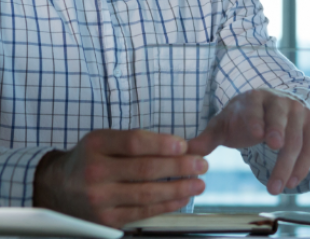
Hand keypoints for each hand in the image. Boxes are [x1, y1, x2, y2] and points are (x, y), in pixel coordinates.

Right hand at [34, 129, 207, 227]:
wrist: (58, 188)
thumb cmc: (89, 158)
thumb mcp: (103, 139)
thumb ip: (133, 141)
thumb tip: (176, 145)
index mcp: (97, 145)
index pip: (133, 143)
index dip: (161, 144)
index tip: (184, 145)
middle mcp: (96, 173)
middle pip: (144, 169)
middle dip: (178, 167)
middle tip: (201, 164)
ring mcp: (100, 199)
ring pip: (146, 194)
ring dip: (178, 189)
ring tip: (199, 183)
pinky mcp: (106, 220)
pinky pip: (142, 212)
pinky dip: (166, 206)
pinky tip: (182, 198)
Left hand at [187, 89, 309, 194]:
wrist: (269, 104)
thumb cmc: (242, 119)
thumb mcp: (223, 125)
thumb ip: (206, 139)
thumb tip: (186, 152)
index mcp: (253, 98)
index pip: (254, 107)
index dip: (256, 119)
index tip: (257, 134)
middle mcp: (278, 100)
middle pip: (279, 118)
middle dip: (278, 133)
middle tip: (274, 148)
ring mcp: (297, 109)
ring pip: (296, 136)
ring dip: (289, 163)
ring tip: (277, 187)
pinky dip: (304, 164)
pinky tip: (293, 182)